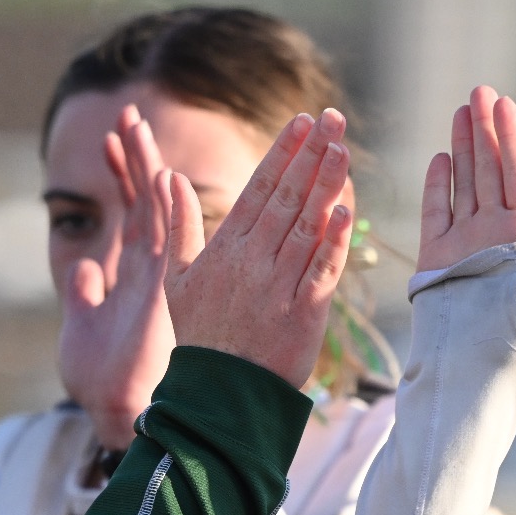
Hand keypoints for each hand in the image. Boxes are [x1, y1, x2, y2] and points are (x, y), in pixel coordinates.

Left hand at [59, 105, 174, 448]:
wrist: (115, 411)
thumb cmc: (100, 378)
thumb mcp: (82, 324)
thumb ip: (87, 292)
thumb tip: (84, 267)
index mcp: (133, 272)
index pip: (131, 211)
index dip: (122, 175)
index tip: (113, 139)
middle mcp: (151, 269)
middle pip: (148, 201)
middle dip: (136, 157)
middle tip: (129, 114)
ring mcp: (160, 277)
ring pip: (156, 212)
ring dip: (145, 169)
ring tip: (134, 127)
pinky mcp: (164, 292)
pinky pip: (168, 241)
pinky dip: (166, 209)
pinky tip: (162, 176)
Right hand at [164, 109, 353, 386]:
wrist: (217, 396)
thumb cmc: (200, 336)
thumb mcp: (177, 279)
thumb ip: (178, 225)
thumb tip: (170, 177)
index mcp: (225, 249)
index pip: (258, 188)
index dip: (283, 153)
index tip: (301, 122)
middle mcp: (253, 262)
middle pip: (287, 198)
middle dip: (311, 154)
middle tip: (332, 118)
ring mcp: (279, 287)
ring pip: (307, 227)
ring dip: (326, 186)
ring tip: (343, 149)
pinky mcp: (303, 315)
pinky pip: (321, 271)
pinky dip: (334, 241)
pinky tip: (346, 210)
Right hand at [417, 86, 515, 346]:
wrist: (479, 366)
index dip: (511, 136)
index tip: (504, 102)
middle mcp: (496, 232)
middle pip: (489, 169)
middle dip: (484, 130)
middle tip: (478, 91)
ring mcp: (465, 242)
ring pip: (464, 182)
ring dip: (462, 147)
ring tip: (460, 112)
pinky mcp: (437, 256)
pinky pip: (437, 211)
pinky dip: (438, 184)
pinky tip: (441, 158)